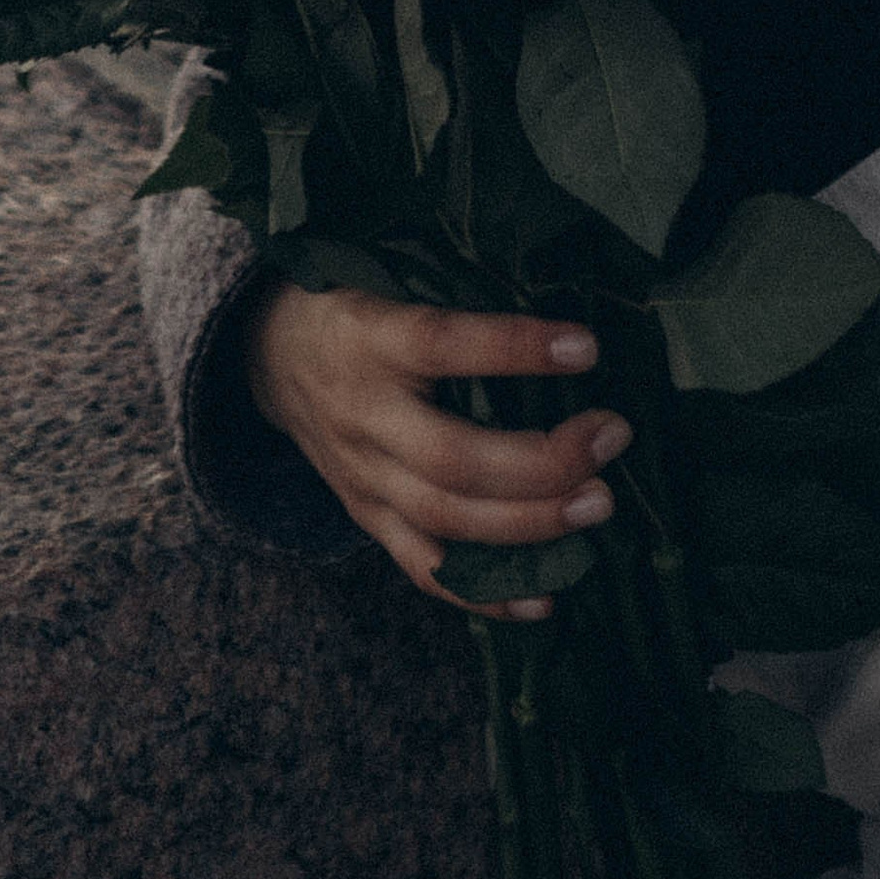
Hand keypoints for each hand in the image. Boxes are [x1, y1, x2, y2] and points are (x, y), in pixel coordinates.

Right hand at [243, 281, 631, 618]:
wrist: (267, 355)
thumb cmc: (354, 308)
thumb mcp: (386, 279)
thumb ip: (453, 298)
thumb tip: (557, 318)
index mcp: (369, 339)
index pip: (444, 344)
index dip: (514, 349)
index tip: (587, 348)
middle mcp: (363, 416)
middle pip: (452, 459)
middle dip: (542, 461)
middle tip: (612, 438)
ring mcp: (363, 478)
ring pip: (446, 521)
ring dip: (532, 523)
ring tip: (599, 504)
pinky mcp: (366, 519)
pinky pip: (425, 570)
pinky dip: (485, 596)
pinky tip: (545, 599)